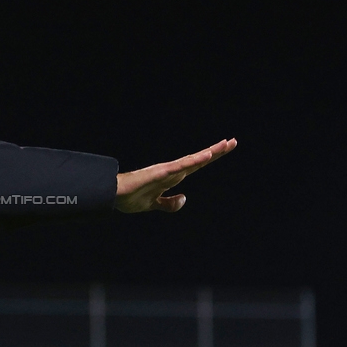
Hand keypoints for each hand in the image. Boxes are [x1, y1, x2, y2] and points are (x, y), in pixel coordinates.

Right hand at [114, 139, 235, 212]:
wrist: (113, 196)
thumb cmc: (130, 197)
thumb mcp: (155, 205)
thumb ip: (169, 204)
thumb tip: (184, 199)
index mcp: (172, 177)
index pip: (196, 165)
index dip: (210, 157)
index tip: (225, 148)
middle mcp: (171, 171)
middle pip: (198, 159)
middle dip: (216, 151)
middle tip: (233, 141)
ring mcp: (165, 171)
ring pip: (191, 161)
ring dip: (207, 153)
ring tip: (224, 145)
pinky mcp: (158, 174)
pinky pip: (179, 167)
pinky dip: (192, 161)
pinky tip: (203, 157)